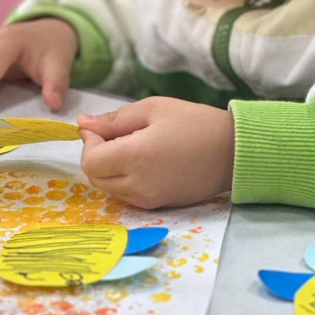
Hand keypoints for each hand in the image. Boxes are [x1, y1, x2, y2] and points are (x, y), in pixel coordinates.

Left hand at [78, 97, 234, 208]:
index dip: (89, 142)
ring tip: (132, 147)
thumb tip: (82, 124)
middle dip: (96, 155)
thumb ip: (115, 119)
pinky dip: (123, 180)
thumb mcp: (154, 108)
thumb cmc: (195, 122)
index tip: (101, 127)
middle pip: (95, 178)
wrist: (232, 151)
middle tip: (115, 135)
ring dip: (109, 169)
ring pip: (109, 189)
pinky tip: (142, 162)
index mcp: (136, 157)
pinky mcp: (158, 206)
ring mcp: (148, 200)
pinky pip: (127, 196)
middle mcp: (139, 184)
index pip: (90, 161)